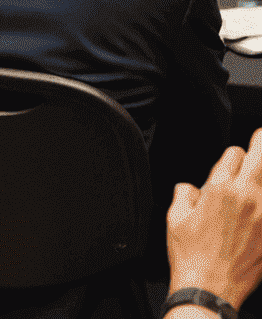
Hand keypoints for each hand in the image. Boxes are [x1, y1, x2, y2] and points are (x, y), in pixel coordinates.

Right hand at [168, 129, 261, 307]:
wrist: (210, 290)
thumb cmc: (192, 256)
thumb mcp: (175, 217)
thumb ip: (184, 192)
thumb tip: (192, 189)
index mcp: (220, 190)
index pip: (234, 153)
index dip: (232, 155)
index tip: (232, 161)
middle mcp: (247, 199)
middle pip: (261, 156)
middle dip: (260, 144)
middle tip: (260, 140)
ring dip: (261, 176)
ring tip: (254, 180)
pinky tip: (258, 208)